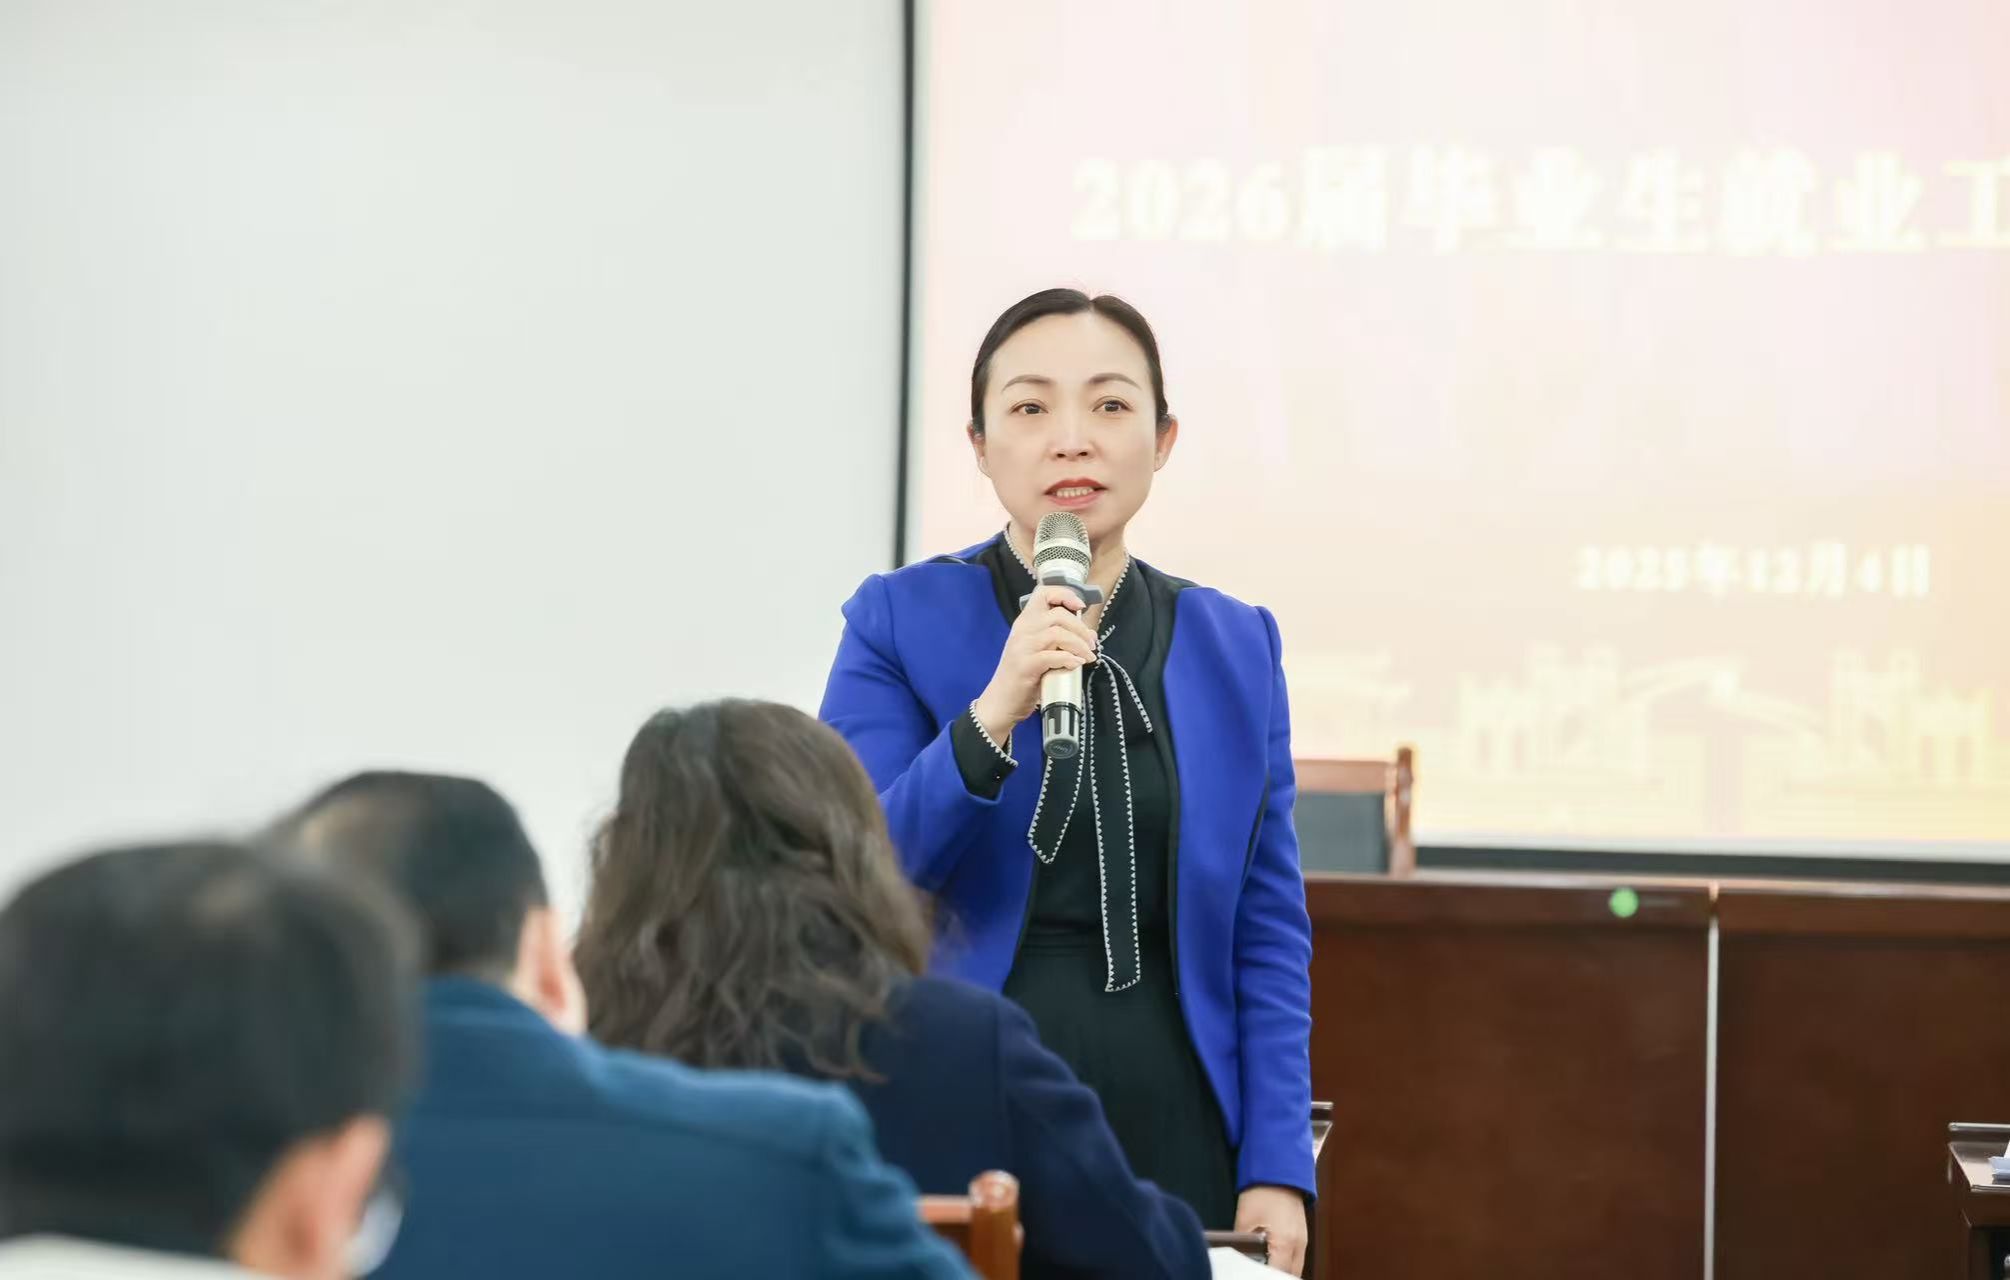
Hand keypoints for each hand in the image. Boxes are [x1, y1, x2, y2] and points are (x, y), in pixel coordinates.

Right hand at [971, 583, 1096, 745]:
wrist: (1001, 701)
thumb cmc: (1022, 676)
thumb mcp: (1038, 651)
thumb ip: (1058, 639)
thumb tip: (1088, 634)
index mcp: (1025, 622)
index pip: (1042, 593)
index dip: (1064, 595)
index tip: (1079, 607)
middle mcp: (1022, 630)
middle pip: (1058, 615)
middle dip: (1081, 629)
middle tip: (1091, 644)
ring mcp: (1022, 647)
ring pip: (1057, 634)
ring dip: (1078, 644)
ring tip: (1087, 656)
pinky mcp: (1025, 666)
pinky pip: (1052, 656)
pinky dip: (1069, 659)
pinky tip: (1077, 664)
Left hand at [1234, 1185, 1306, 1275]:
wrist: (1279, 1169)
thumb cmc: (1262, 1191)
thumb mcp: (1244, 1220)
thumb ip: (1241, 1245)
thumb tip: (1236, 1258)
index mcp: (1285, 1243)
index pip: (1276, 1275)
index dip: (1263, 1277)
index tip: (1251, 1273)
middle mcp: (1299, 1245)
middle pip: (1289, 1275)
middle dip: (1274, 1275)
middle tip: (1256, 1271)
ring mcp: (1303, 1241)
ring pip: (1294, 1269)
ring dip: (1280, 1271)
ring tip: (1263, 1267)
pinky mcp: (1302, 1236)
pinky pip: (1296, 1259)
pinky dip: (1285, 1263)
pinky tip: (1271, 1260)